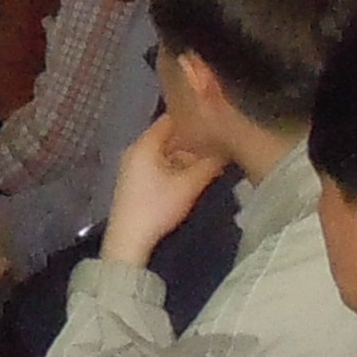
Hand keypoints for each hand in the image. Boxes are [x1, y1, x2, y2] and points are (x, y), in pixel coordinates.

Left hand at [100, 112, 229, 265]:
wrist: (129, 239)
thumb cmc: (158, 206)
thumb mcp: (189, 185)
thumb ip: (209, 165)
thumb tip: (227, 149)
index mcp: (144, 144)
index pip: (169, 120)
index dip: (191, 117)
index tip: (212, 118)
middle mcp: (135, 150)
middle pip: (166, 137)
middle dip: (191, 140)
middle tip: (216, 141)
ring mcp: (132, 166)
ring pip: (162, 153)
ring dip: (183, 156)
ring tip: (208, 157)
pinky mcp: (133, 182)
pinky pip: (156, 165)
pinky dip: (173, 166)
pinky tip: (189, 174)